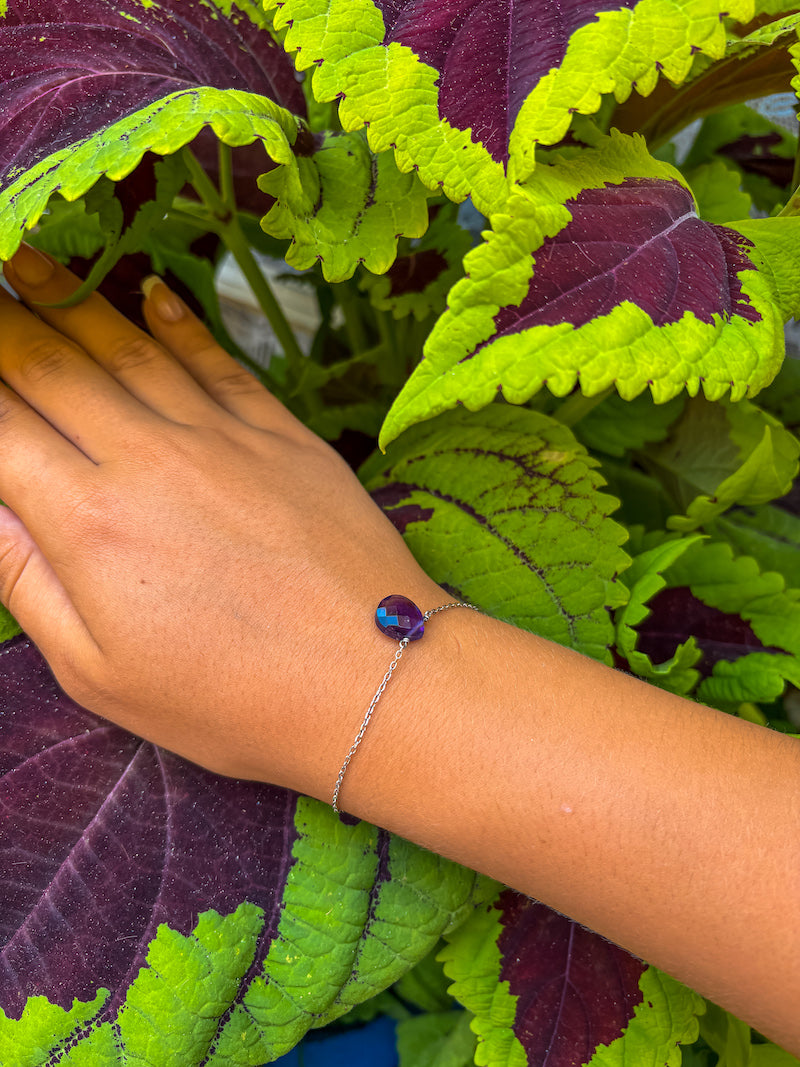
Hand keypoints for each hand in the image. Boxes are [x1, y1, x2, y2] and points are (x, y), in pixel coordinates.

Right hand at [0, 246, 441, 791]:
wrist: (374, 678)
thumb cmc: (231, 699)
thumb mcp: (100, 672)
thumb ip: (25, 579)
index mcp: (87, 523)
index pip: (0, 427)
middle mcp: (146, 459)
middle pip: (50, 367)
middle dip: (1, 325)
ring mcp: (220, 436)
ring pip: (126, 347)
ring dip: (66, 296)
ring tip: (24, 256)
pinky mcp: (280, 432)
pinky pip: (216, 359)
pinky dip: (176, 319)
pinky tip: (147, 290)